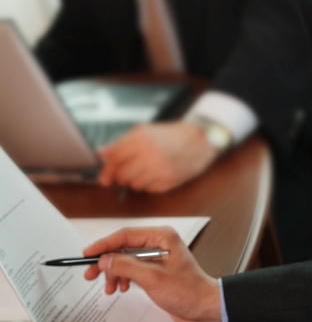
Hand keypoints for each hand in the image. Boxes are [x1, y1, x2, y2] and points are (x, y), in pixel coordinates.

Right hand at [83, 226, 221, 321]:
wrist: (203, 308)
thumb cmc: (187, 291)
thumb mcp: (152, 279)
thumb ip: (126, 266)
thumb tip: (105, 259)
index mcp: (161, 236)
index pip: (125, 235)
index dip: (104, 244)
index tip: (88, 253)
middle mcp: (158, 242)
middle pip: (123, 247)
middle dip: (106, 261)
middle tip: (90, 273)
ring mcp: (156, 256)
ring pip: (126, 259)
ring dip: (114, 272)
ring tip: (108, 287)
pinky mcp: (155, 269)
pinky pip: (132, 268)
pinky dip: (123, 278)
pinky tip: (120, 288)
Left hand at [98, 121, 218, 192]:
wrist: (200, 139)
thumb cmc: (171, 135)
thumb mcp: (145, 132)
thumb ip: (121, 143)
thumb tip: (102, 153)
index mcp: (140, 138)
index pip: (115, 159)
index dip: (107, 170)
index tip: (104, 179)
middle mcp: (149, 153)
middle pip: (123, 175)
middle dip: (123, 176)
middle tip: (129, 171)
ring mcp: (160, 168)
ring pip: (135, 185)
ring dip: (137, 181)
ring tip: (147, 170)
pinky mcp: (170, 180)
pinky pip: (150, 190)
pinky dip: (151, 185)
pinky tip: (158, 174)